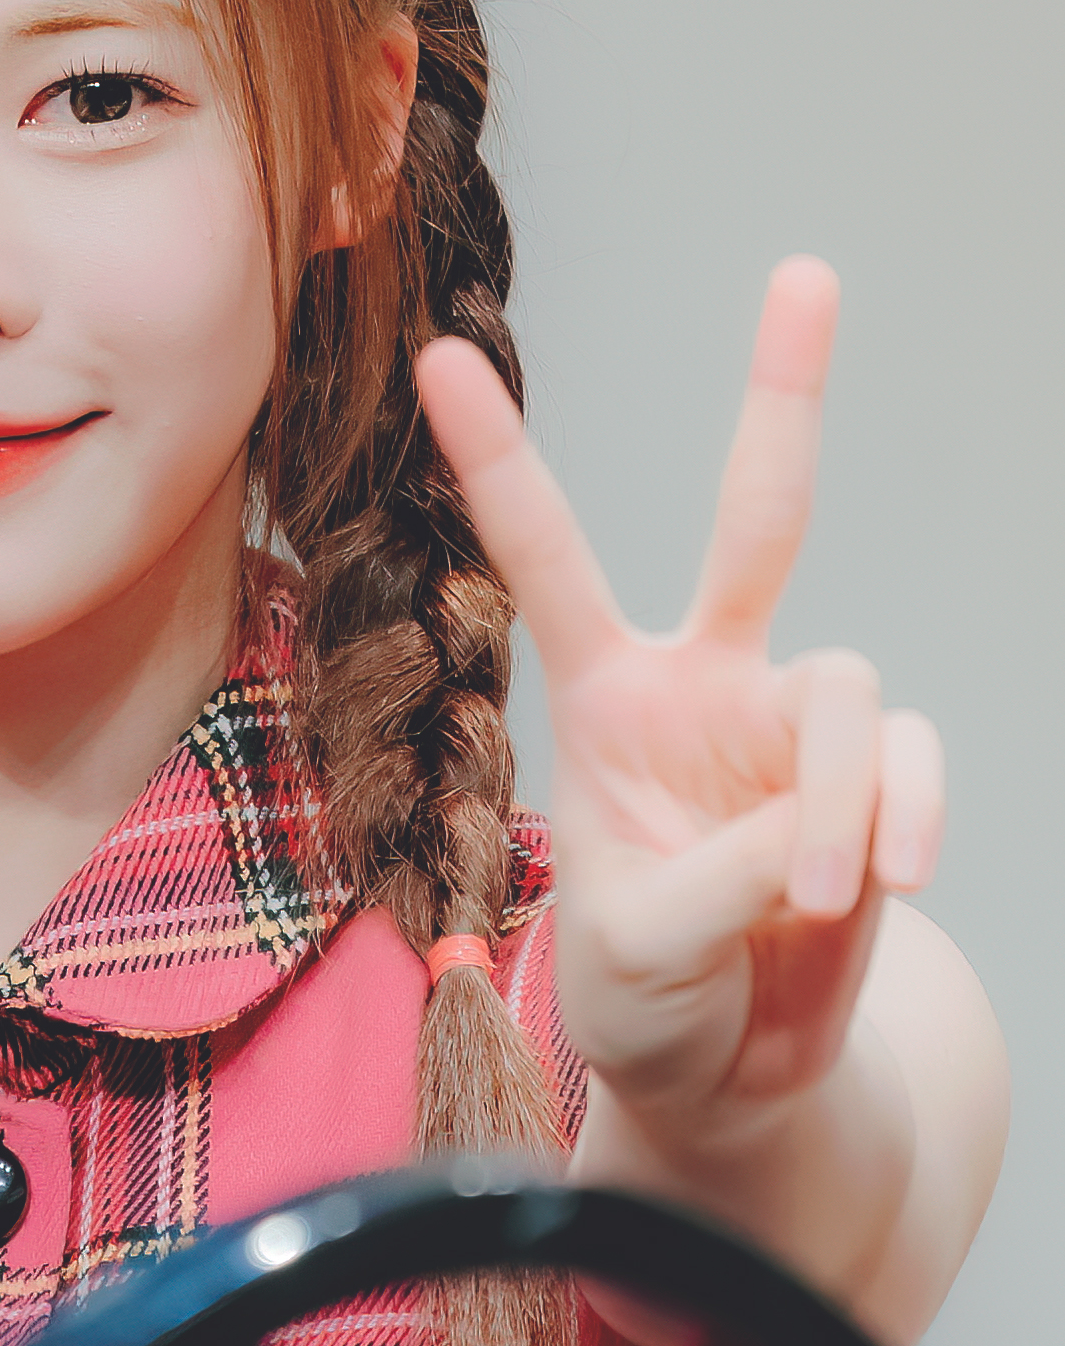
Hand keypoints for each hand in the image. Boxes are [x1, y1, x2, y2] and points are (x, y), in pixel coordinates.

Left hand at [416, 260, 943, 1138]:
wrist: (731, 1073)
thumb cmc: (648, 995)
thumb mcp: (637, 948)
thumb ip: (722, 876)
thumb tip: (831, 828)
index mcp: (607, 696)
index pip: (547, 557)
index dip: (500, 459)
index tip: (437, 354)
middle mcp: (708, 681)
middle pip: (759, 514)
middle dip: (785, 394)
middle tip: (804, 271)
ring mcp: (798, 726)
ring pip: (848, 692)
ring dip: (839, 801)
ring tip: (810, 900)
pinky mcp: (876, 781)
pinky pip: (908, 768)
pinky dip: (897, 824)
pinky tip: (874, 887)